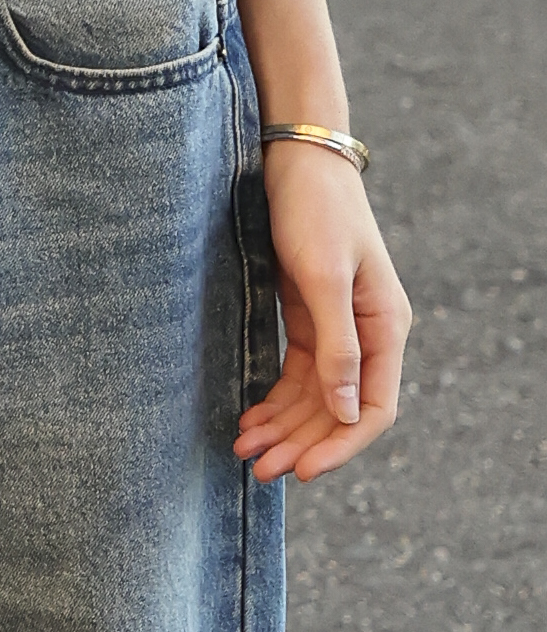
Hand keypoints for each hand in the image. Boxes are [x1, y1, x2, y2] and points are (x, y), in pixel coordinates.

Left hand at [235, 145, 410, 483]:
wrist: (295, 159)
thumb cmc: (316, 209)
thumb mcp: (325, 275)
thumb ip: (339, 345)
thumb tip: (345, 412)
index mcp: (385, 327)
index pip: (372, 408)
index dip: (340, 446)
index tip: (303, 472)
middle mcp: (368, 334)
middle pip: (337, 410)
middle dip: (301, 443)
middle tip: (258, 469)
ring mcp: (338, 327)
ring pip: (315, 397)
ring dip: (284, 427)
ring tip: (245, 451)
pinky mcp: (309, 316)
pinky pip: (298, 374)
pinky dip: (276, 399)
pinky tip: (251, 418)